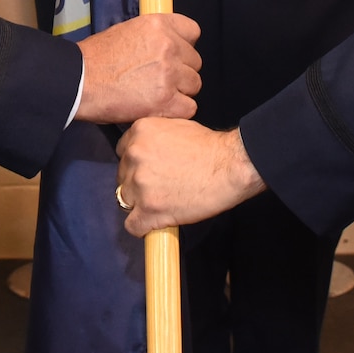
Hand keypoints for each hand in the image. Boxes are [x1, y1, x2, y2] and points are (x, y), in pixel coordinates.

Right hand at [75, 12, 200, 123]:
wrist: (80, 81)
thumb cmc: (96, 59)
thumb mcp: (128, 31)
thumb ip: (155, 37)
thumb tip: (171, 45)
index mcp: (159, 25)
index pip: (193, 31)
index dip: (185, 45)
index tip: (175, 55)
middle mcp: (168, 46)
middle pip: (195, 62)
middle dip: (181, 72)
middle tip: (160, 79)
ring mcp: (169, 73)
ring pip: (194, 85)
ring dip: (180, 92)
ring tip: (157, 94)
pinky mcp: (165, 100)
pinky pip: (189, 107)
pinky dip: (177, 111)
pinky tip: (159, 108)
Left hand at [116, 120, 265, 235]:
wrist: (230, 166)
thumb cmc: (211, 147)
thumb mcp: (177, 126)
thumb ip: (155, 137)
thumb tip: (149, 150)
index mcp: (139, 132)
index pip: (123, 153)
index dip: (136, 164)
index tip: (148, 171)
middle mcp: (134, 156)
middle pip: (123, 177)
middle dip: (137, 184)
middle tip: (159, 188)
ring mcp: (140, 184)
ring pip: (125, 200)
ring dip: (140, 204)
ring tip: (161, 204)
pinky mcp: (149, 210)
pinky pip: (132, 225)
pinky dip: (143, 226)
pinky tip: (156, 222)